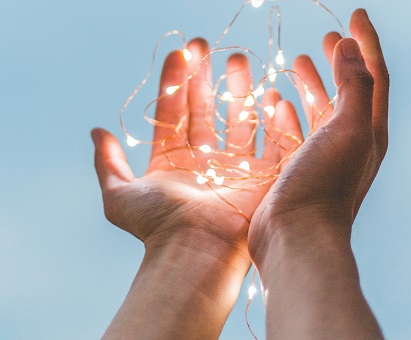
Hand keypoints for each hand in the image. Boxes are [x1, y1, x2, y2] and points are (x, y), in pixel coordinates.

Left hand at [92, 38, 300, 338]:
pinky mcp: (264, 177)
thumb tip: (97, 132)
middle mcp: (205, 163)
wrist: (197, 253)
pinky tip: (271, 93)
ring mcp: (236, 169)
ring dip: (238, 91)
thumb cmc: (159, 227)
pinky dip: (274, 119)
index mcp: (174, 163)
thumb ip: (107, 164)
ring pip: (239, 121)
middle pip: (206, 112)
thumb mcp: (119, 196)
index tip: (181, 53)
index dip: (176, 83)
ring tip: (238, 60)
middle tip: (207, 47)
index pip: (175, 113)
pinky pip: (273, 142)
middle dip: (206, 79)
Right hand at [247, 9, 388, 338]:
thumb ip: (355, 85)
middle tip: (327, 37)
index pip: (373, 75)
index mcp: (368, 130)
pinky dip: (288, 112)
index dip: (366, 42)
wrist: (296, 238)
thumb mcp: (349, 129)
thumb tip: (351, 47)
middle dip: (339, 61)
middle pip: (347, 92)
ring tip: (300, 61)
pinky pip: (295, 132)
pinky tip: (277, 101)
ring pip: (319, 111)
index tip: (354, 14)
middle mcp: (348, 143)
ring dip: (313, 84)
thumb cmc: (323, 186)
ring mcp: (321, 157)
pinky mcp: (295, 169)